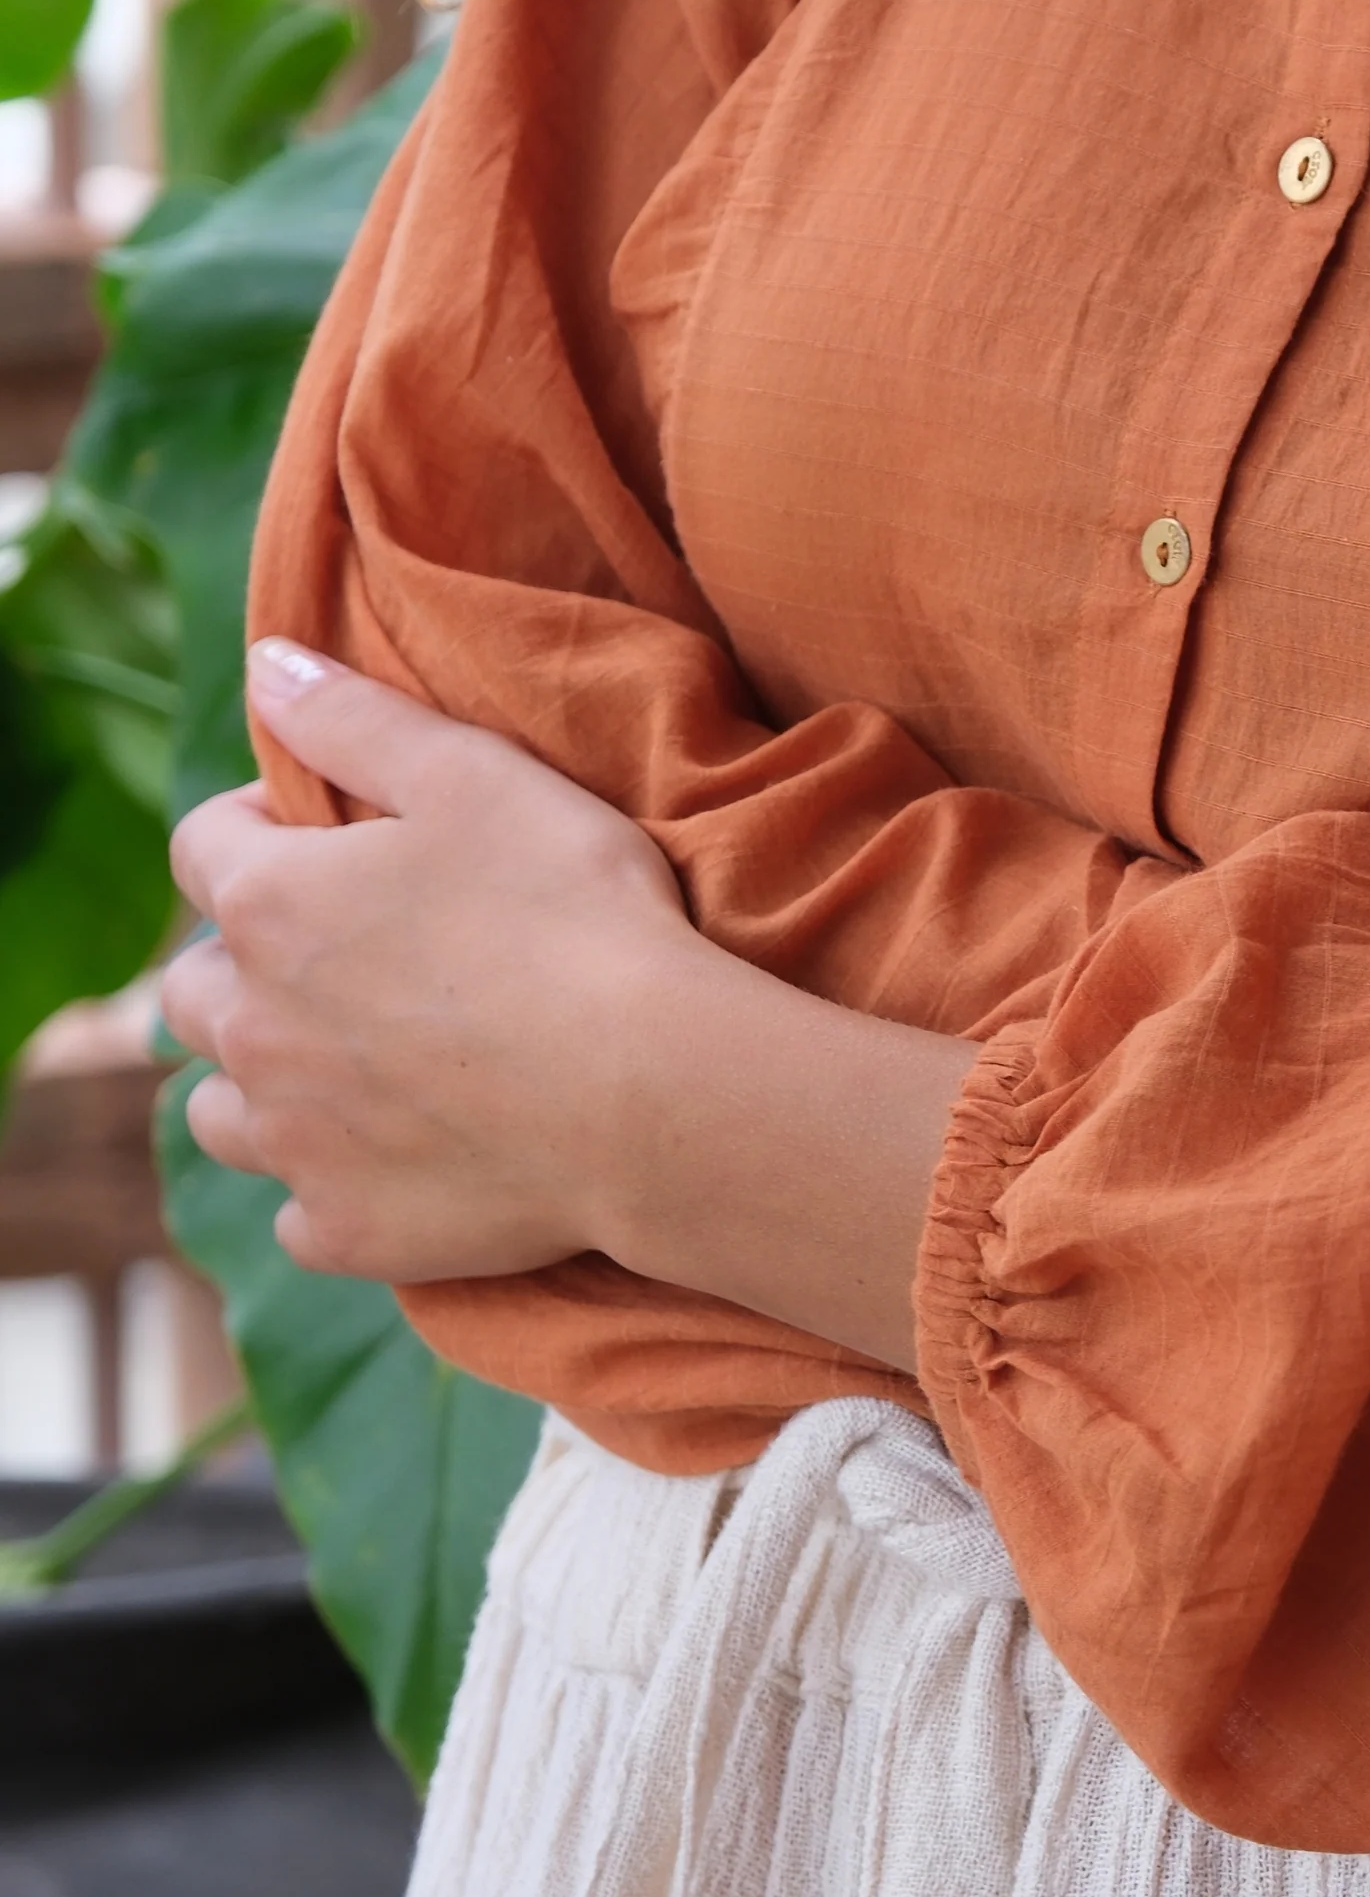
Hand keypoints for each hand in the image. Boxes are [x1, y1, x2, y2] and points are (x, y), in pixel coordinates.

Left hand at [166, 640, 698, 1281]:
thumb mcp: (477, 775)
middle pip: (190, 989)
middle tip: (345, 956)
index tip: (335, 835)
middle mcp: (251, 1027)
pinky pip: (298, 1208)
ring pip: (218, 1109)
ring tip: (342, 1066)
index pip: (203, 846)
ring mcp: (292, 1140)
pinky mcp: (344, 1229)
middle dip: (242, 964)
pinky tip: (392, 1157)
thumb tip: (266, 667)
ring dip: (259, 1081)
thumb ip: (355, 718)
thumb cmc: (577, 917)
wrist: (652, 1096)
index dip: (261, 827)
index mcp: (268, 905)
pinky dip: (327, 1182)